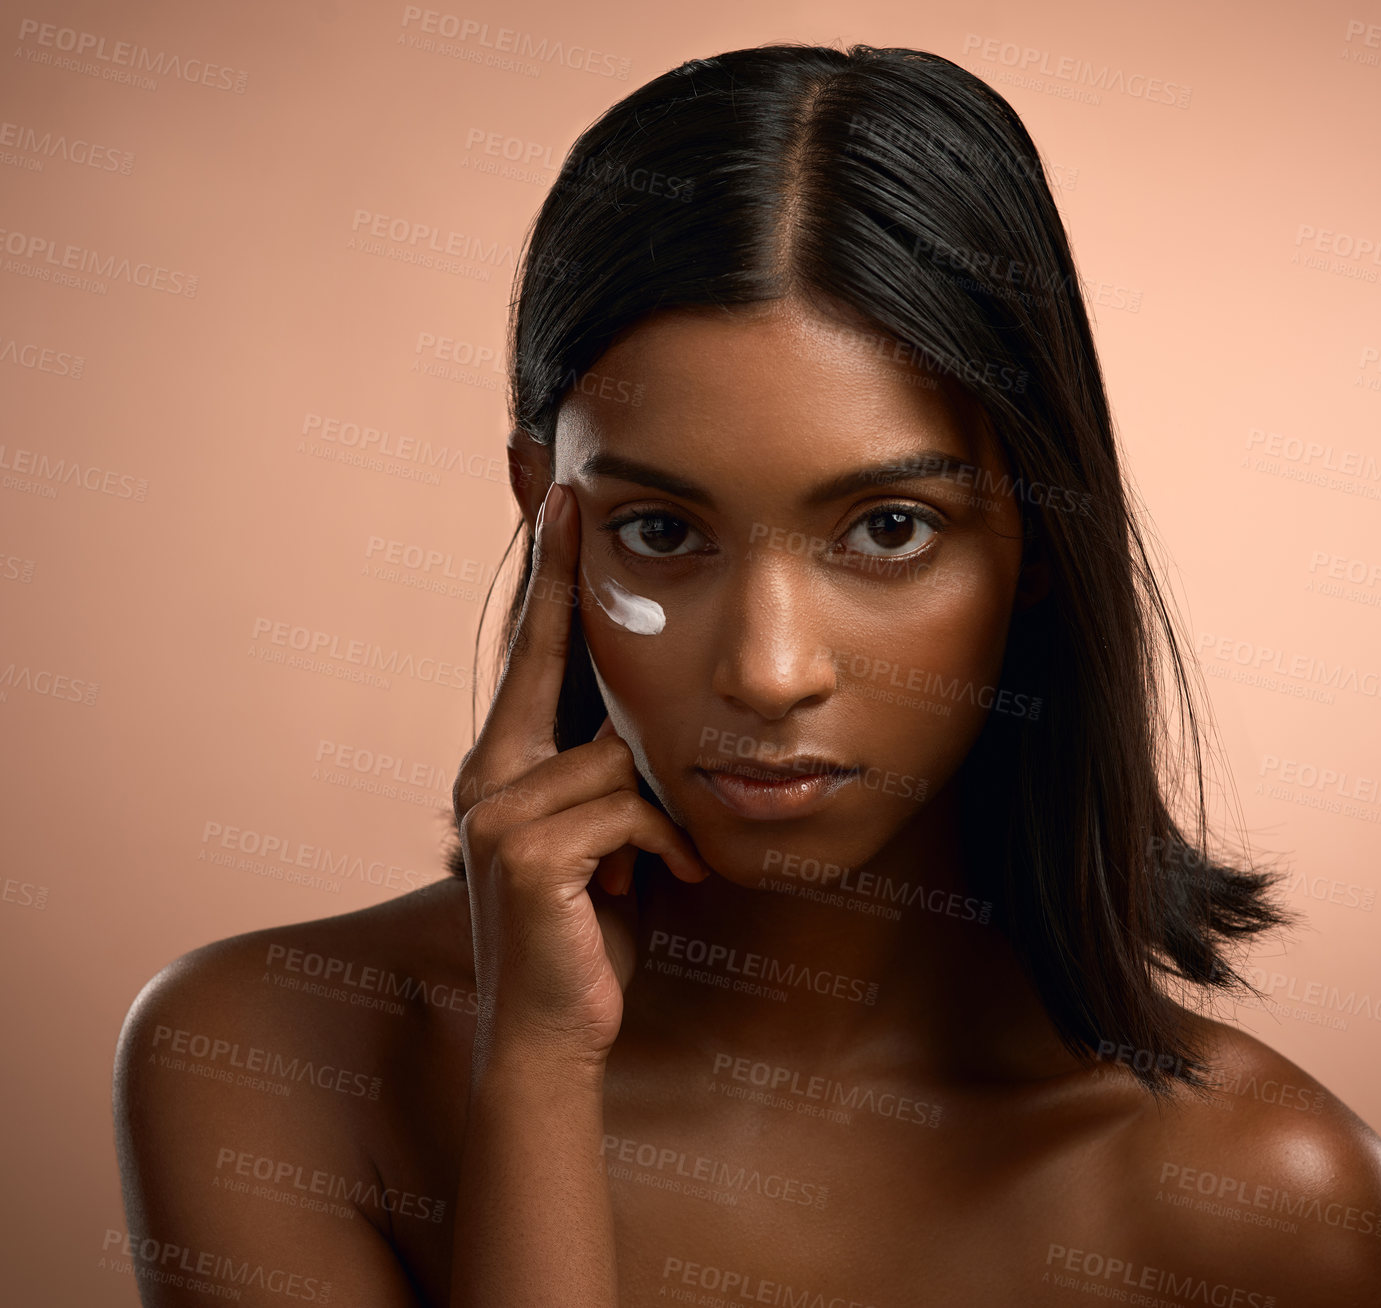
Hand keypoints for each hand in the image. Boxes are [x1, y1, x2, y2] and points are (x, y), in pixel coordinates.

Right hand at [451, 481, 709, 1069]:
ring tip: (670, 862)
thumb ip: (608, 771)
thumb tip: (648, 713)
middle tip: (569, 490)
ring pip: (618, 755)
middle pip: (558, 664)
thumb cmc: (589, 930)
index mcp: (502, 767)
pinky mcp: (528, 854)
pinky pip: (628, 810)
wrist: (554, 1031)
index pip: (531, 653)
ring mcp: (498, 814)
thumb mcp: (606, 836)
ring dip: (663, 812)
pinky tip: (672, 882)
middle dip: (566, 586)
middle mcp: (487, 777)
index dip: (546, 575)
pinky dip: (665, 847)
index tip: (559, 497)